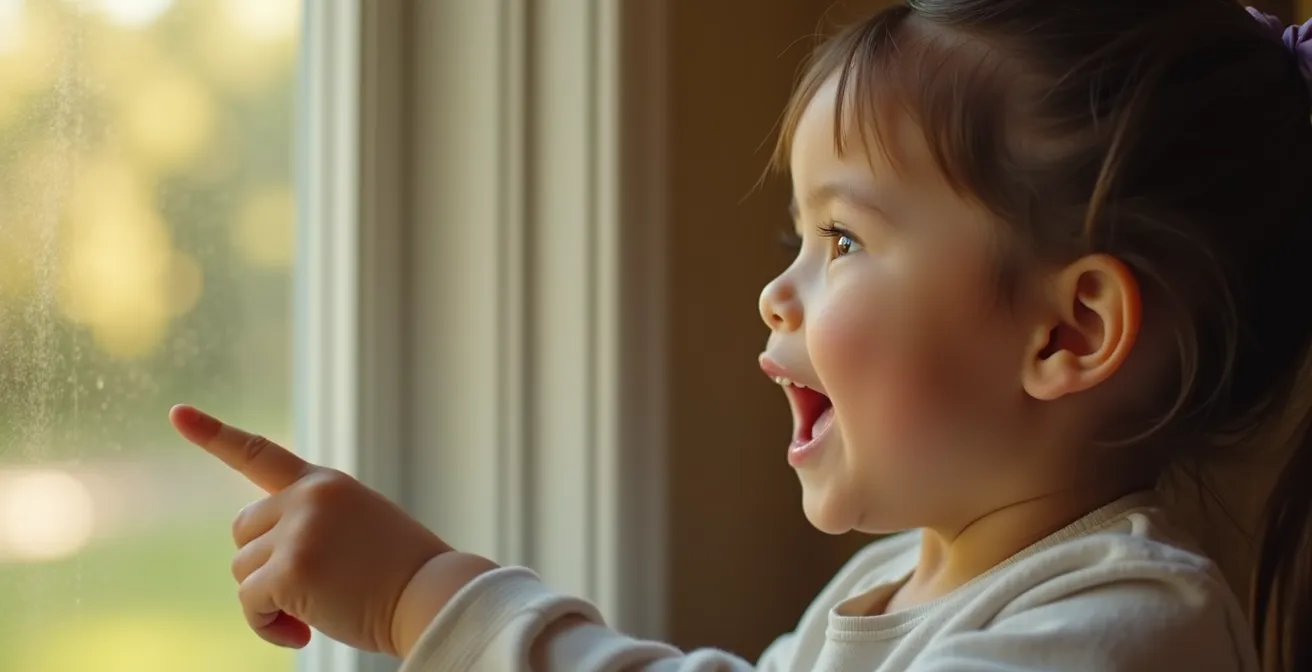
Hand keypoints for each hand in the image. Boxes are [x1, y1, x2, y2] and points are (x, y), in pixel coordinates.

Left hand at [170, 404, 453, 654]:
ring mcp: (298, 532)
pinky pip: (250, 604)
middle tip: (305, 593)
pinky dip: (267, 626)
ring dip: (268, 600)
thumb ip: (313, 526)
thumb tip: (258, 574)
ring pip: (242, 571)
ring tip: (314, 614)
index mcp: (326, 484)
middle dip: (264, 565)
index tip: (178, 414)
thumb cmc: (403, 575)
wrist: (435, 596)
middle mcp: (307, 499)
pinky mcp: (290, 571)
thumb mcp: (360, 528)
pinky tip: (303, 633)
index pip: (260, 453)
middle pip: (242, 533)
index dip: (214, 434)